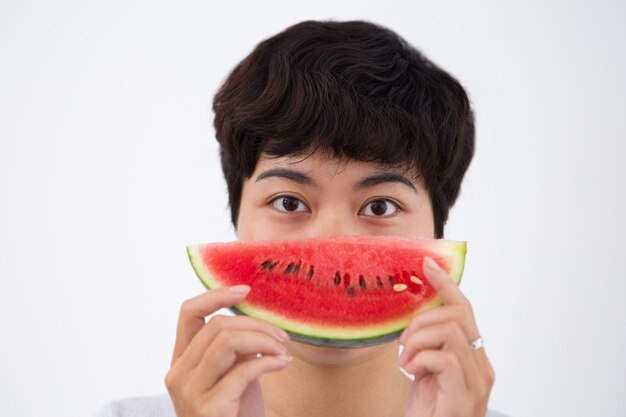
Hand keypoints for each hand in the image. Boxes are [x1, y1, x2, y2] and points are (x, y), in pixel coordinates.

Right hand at [164, 285, 291, 416]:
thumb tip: (255, 318)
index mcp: (181, 361)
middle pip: (216, 325)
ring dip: (263, 340)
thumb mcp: (232, 373)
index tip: (246, 289)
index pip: (188, 313)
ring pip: (225, 341)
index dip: (216, 295)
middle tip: (282, 336)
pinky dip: (268, 362)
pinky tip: (283, 364)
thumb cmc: (236, 413)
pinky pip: (242, 370)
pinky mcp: (208, 408)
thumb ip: (234, 347)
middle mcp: (178, 374)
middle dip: (255, 324)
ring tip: (283, 350)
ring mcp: (189, 392)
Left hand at [398, 257, 494, 416]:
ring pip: (450, 331)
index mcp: (474, 358)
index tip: (427, 264)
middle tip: (404, 343)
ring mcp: (477, 384)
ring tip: (406, 362)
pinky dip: (420, 359)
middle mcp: (482, 368)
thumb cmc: (427, 412)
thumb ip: (430, 346)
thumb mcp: (426, 371)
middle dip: (422, 320)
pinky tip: (411, 373)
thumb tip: (415, 318)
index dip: (446, 284)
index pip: (465, 310)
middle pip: (458, 315)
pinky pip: (444, 357)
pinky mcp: (464, 397)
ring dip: (418, 341)